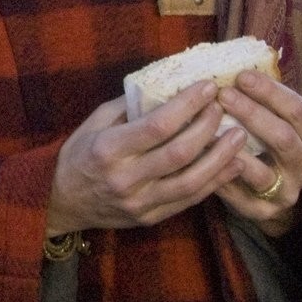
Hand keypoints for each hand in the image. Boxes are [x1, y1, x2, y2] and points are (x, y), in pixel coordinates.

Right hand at [46, 83, 246, 235]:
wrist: (62, 202)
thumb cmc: (79, 155)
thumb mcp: (94, 123)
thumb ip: (129, 105)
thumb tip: (168, 84)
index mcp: (108, 149)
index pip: (157, 125)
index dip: (188, 105)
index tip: (208, 87)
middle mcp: (124, 178)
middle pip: (179, 153)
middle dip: (208, 127)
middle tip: (225, 108)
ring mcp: (139, 202)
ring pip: (190, 181)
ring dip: (220, 158)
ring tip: (239, 136)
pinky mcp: (149, 218)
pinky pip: (189, 200)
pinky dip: (215, 182)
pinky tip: (232, 165)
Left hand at [211, 71, 301, 238]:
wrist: (268, 195)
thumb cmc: (264, 146)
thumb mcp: (270, 122)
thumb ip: (259, 101)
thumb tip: (226, 66)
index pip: (297, 109)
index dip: (269, 91)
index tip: (240, 75)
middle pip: (283, 137)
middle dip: (252, 113)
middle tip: (223, 95)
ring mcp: (288, 192)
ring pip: (262, 171)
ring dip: (233, 149)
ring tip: (208, 130)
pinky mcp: (265, 212)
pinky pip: (241, 196)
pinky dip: (221, 178)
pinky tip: (202, 162)